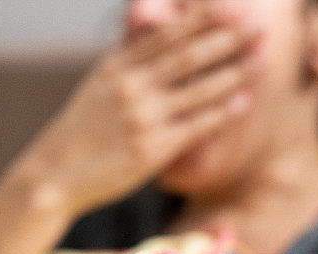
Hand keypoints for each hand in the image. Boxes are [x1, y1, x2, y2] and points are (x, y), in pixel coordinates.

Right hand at [7, 2, 262, 217]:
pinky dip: (222, 112)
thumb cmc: (83, 130)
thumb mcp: (100, 85)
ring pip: (197, 90)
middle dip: (227, 39)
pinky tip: (245, 101)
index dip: (201, 19)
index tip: (229, 5)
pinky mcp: (152, 150)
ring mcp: (143, 119)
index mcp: (118, 66)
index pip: (166, 34)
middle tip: (259, 25)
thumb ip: (132, 61)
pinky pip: (196, 127)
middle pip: (188, 56)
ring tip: (263, 59)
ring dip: (234, 72)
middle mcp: (131, 87)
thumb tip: (159, 34)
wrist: (54, 174)